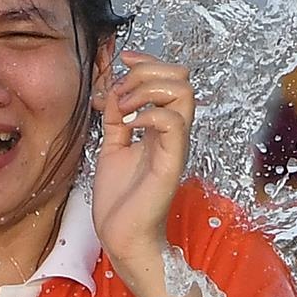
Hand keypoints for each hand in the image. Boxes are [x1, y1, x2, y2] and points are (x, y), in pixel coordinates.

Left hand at [92, 49, 195, 296]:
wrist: (121, 236)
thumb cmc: (120, 200)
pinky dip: (148, 114)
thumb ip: (116, 119)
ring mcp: (174, 147)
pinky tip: (129, 126)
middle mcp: (173, 134)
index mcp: (161, 128)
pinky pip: (172, 122)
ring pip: (183, 93)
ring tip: (124, 109)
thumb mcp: (113, 147)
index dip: (149, 62)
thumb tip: (113, 92)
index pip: (171, 79)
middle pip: (182, 79)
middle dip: (148, 72)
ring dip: (147, 90)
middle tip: (121, 92)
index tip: (124, 59)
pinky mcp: (170, 162)